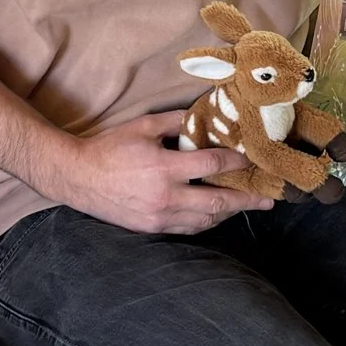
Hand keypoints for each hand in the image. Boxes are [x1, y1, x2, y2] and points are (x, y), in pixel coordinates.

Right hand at [56, 111, 272, 234]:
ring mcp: (159, 216)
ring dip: (229, 213)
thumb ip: (175, 122)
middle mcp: (166, 196)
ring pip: (205, 220)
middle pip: (217, 202)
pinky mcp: (152, 228)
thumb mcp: (142, 126)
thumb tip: (204, 117)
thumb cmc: (108, 148)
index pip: (212, 165)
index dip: (237, 162)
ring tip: (246, 206)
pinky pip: (188, 228)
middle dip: (246, 200)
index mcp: (164, 168)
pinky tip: (216, 214)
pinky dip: (206, 221)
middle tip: (268, 199)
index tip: (252, 159)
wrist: (77, 177)